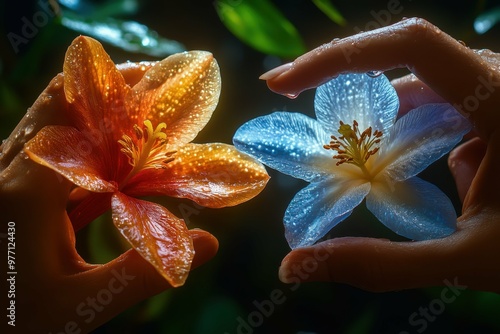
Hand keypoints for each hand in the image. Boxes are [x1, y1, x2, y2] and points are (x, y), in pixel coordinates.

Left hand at [0, 64, 218, 332]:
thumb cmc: (18, 321)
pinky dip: (85, 152)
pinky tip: (115, 165)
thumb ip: (145, 272)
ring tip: (139, 122)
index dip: (112, 90)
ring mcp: (6, 182)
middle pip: (57, 107)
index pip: (69, 112)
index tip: (153, 80)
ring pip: (51, 129)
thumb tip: (209, 244)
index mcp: (23, 191)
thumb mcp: (84, 303)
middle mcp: (7, 174)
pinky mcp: (12, 193)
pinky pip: (49, 157)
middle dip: (107, 96)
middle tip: (151, 91)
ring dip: (96, 122)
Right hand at [262, 18, 499, 292]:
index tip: (285, 83)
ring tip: (357, 171)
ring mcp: (498, 97)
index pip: (411, 46)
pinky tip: (402, 176)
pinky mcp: (495, 114)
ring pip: (419, 95)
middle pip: (405, 74)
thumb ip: (380, 264)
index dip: (340, 56)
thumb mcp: (465, 259)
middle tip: (312, 143)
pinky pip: (438, 112)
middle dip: (352, 109)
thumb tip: (293, 268)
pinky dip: (407, 140)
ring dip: (381, 132)